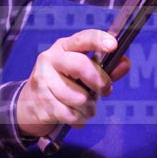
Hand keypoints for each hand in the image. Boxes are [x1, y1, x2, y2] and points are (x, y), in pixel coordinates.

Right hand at [16, 29, 130, 137]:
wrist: (30, 102)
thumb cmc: (63, 83)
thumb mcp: (83, 72)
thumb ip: (106, 68)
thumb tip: (125, 63)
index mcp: (64, 47)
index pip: (82, 38)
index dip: (98, 40)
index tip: (113, 45)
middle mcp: (50, 60)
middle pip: (80, 66)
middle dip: (99, 81)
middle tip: (105, 89)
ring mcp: (43, 80)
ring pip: (78, 97)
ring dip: (89, 107)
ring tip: (86, 106)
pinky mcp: (41, 101)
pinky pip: (70, 114)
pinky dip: (79, 119)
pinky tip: (75, 115)